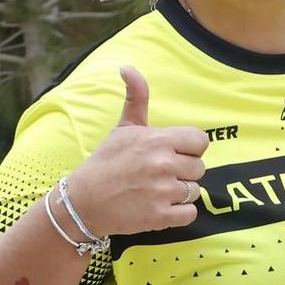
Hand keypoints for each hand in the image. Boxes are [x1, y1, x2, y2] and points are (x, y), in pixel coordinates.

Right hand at [64, 66, 209, 235]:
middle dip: (183, 172)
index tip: (172, 154)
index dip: (189, 149)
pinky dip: (178, 213)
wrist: (84, 202)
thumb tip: (128, 67)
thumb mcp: (123, 128)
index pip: (200, 141)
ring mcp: (162, 192)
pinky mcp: (161, 217)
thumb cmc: (106, 162)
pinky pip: (190, 214)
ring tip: (155, 190)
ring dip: (179, 193)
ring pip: (194, 191)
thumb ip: (136, 98)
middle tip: (159, 175)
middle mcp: (162, 165)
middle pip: (199, 168)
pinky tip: (159, 206)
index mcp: (157, 141)